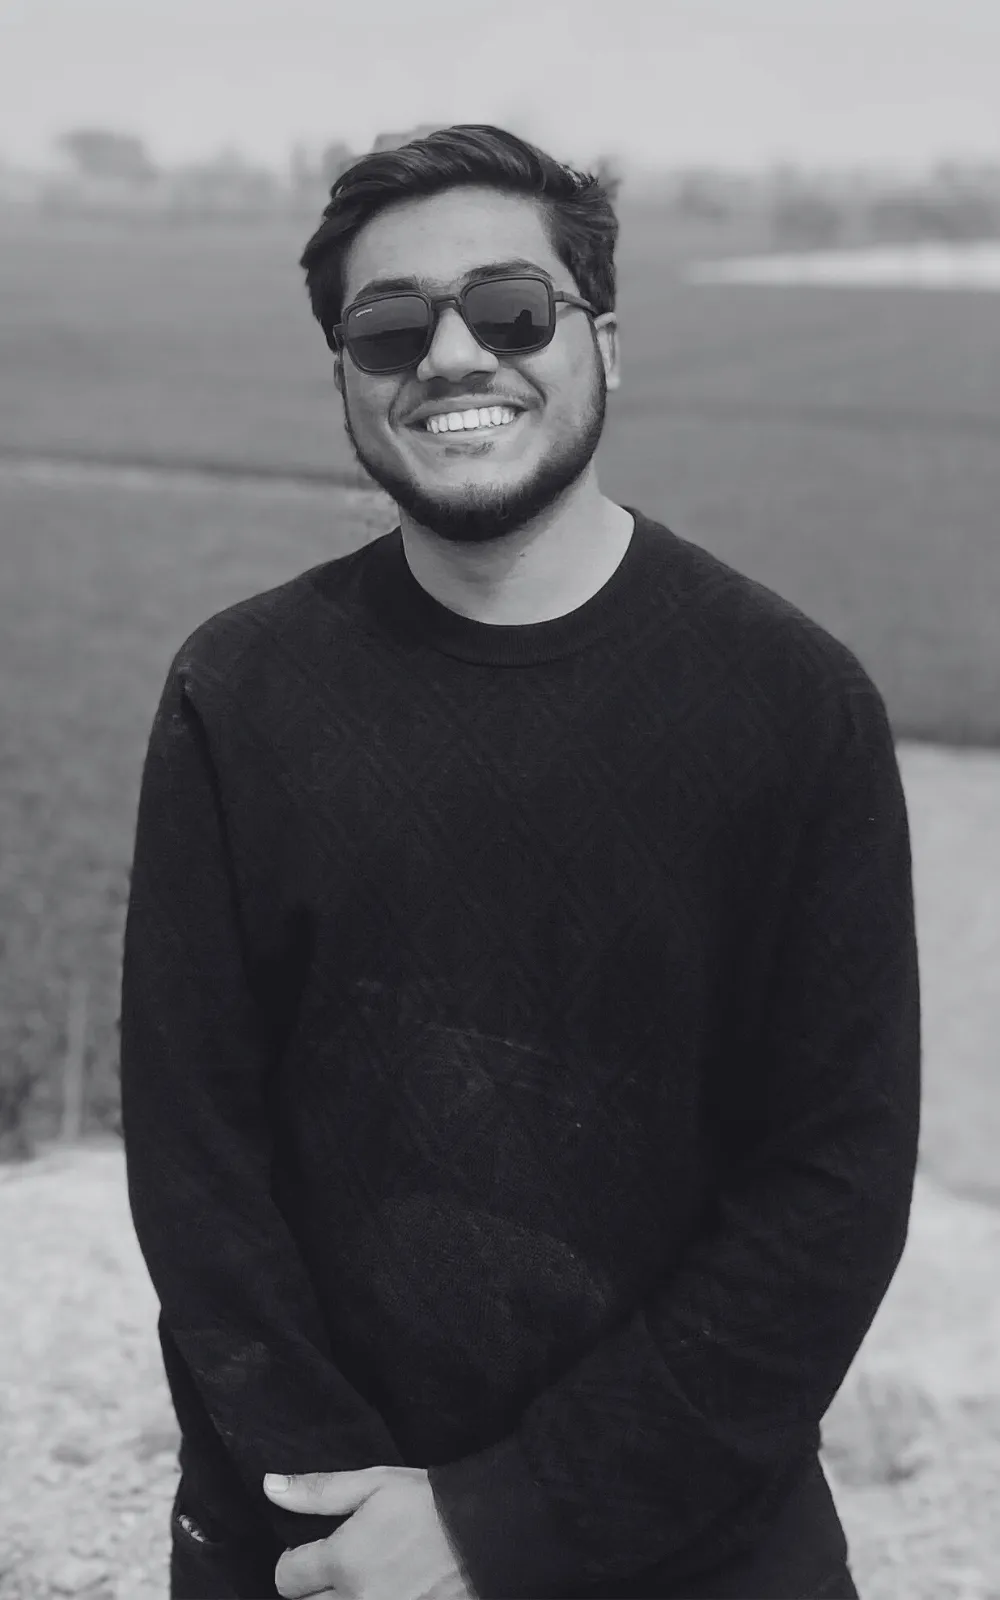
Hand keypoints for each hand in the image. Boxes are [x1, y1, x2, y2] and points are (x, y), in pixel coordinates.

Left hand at [263, 1464, 478, 1599]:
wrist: (488, 1533)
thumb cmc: (428, 1503)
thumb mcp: (373, 1485)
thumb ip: (318, 1492)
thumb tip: (269, 1487)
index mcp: (342, 1562)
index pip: (286, 1578)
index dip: (293, 1562)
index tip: (310, 1552)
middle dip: (314, 1590)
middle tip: (338, 1570)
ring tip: (359, 1582)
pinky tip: (384, 1591)